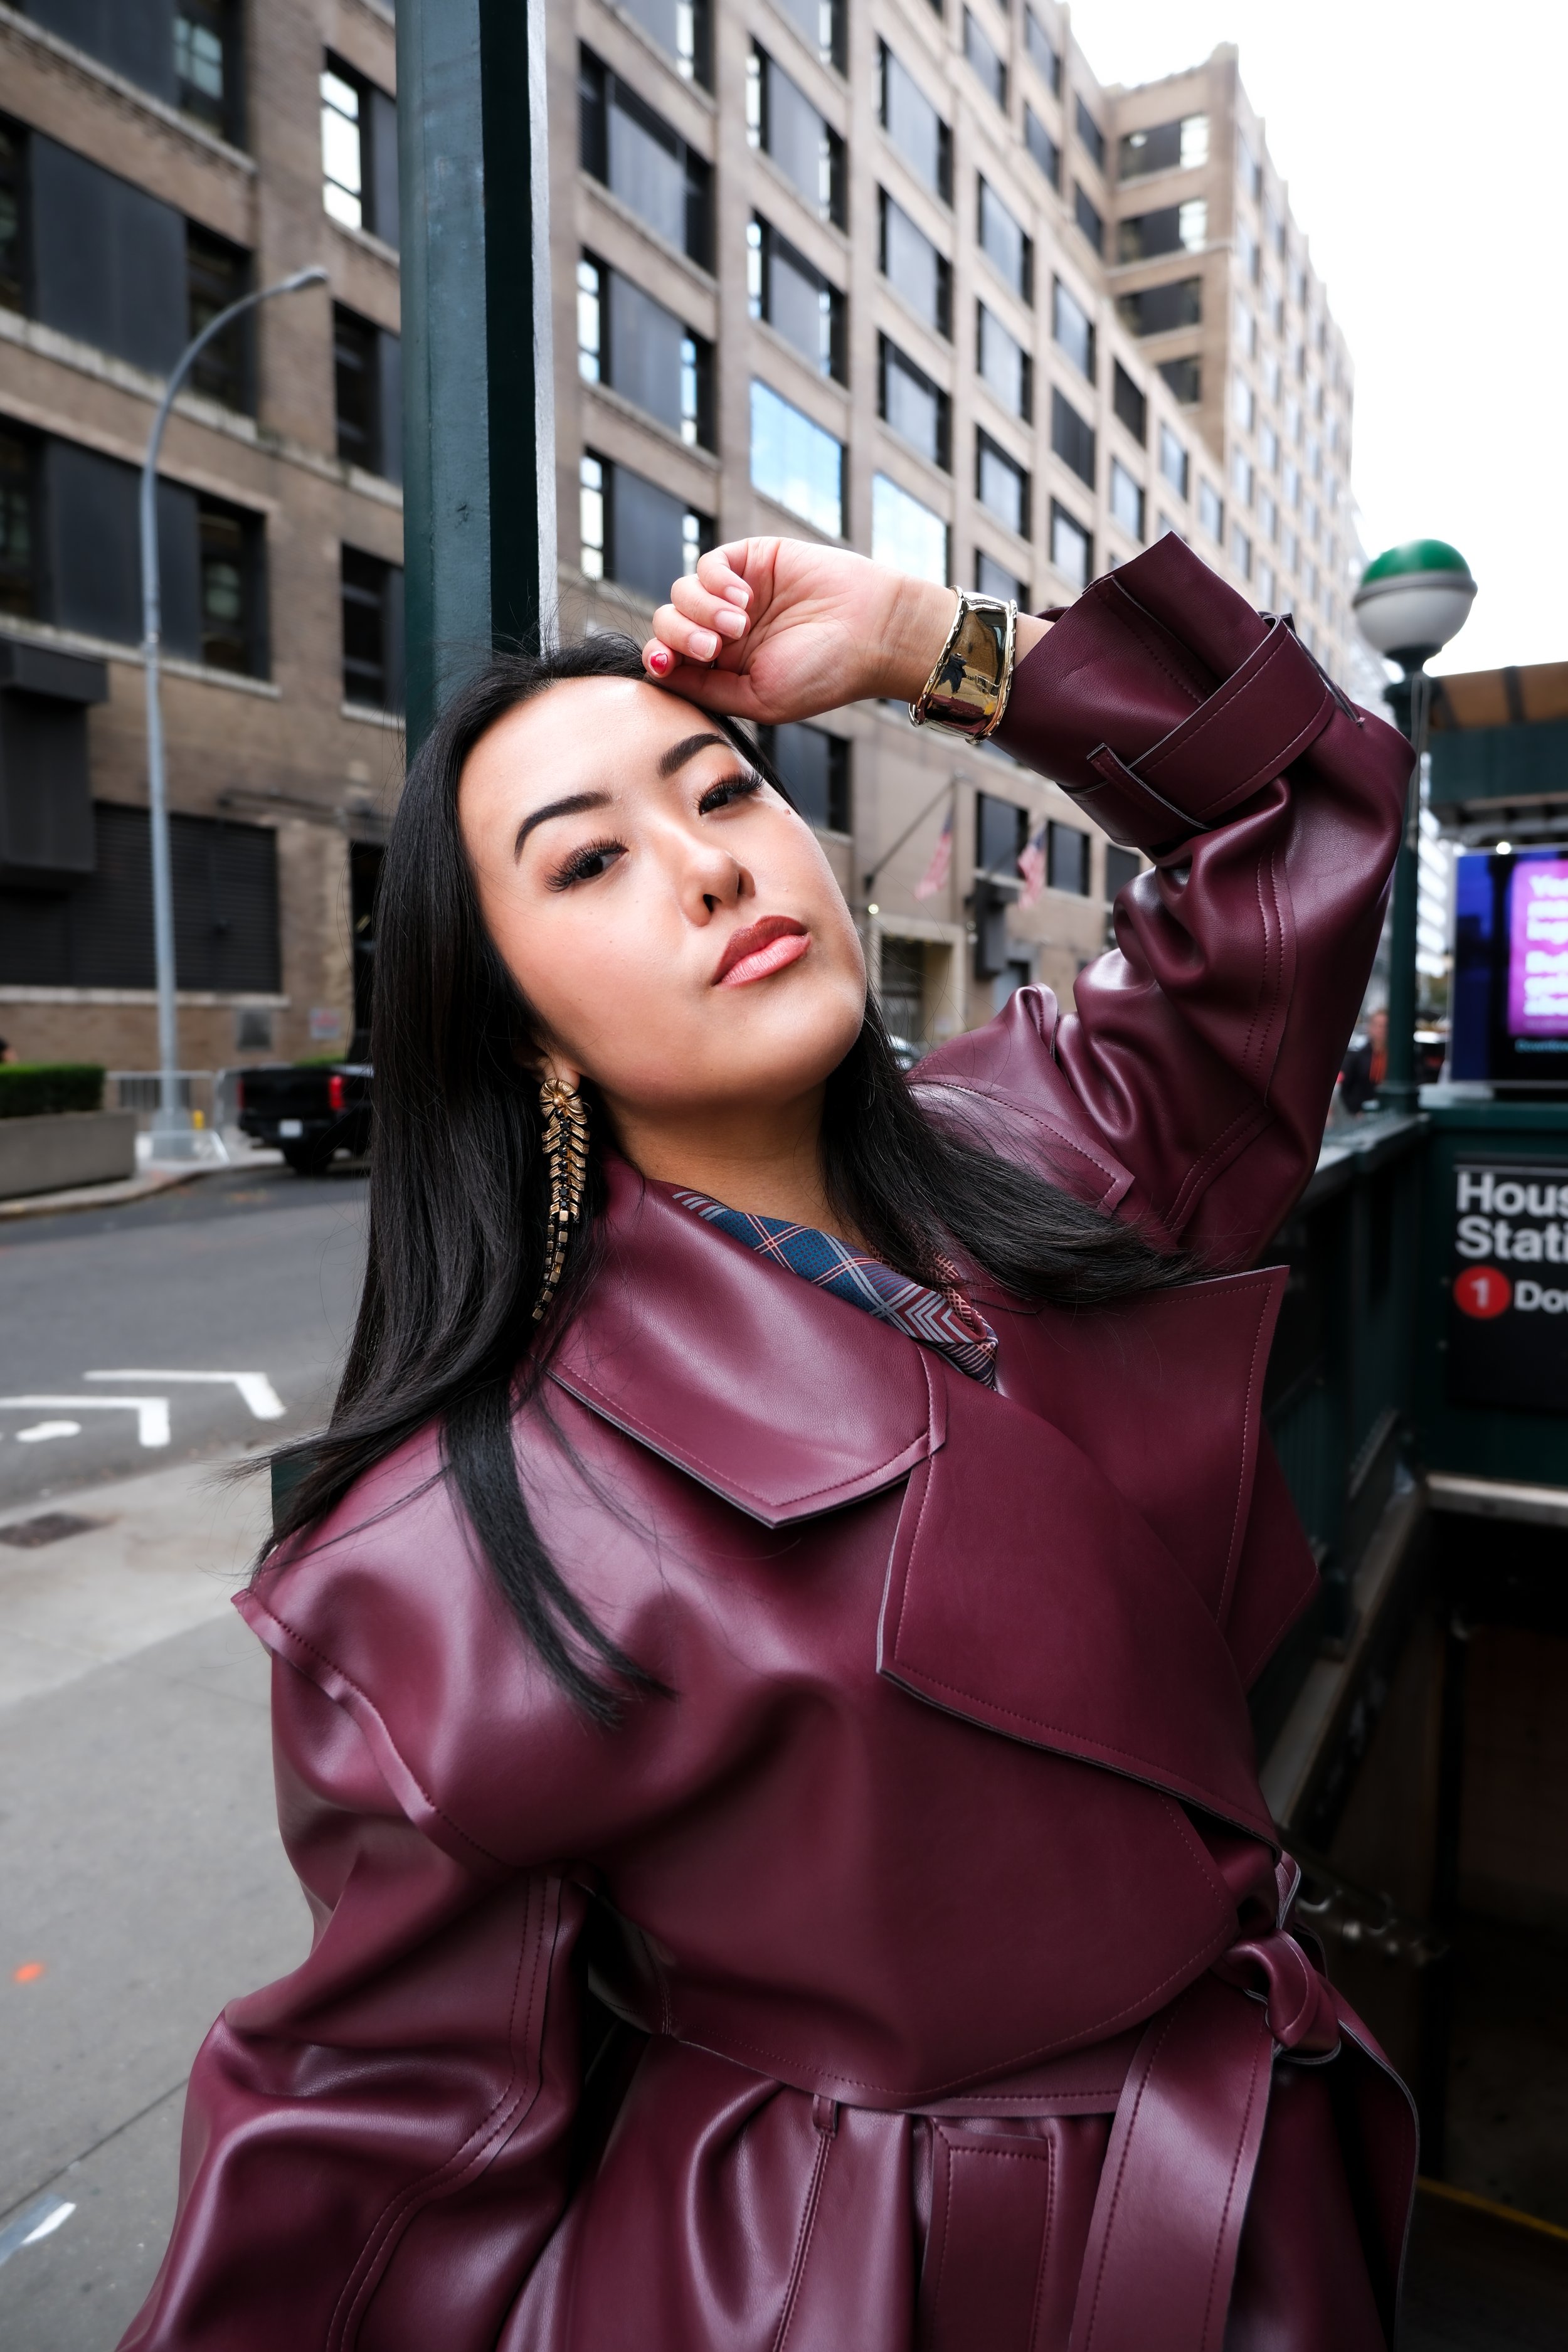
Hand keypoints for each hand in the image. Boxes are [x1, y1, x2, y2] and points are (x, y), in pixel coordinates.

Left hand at [641, 538, 957, 723]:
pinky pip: (708, 564)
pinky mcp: (751, 561)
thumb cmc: (824, 675)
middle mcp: (724, 632)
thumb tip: (656, 672)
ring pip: (682, 593)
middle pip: (668, 624)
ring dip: (701, 610)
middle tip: (714, 646)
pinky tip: (744, 599)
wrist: (873, 633)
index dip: (659, 657)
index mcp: (723, 670)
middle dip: (680, 635)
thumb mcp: (758, 700)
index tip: (667, 662)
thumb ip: (705, 689)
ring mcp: (735, 595)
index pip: (669, 658)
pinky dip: (715, 581)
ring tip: (740, 623)